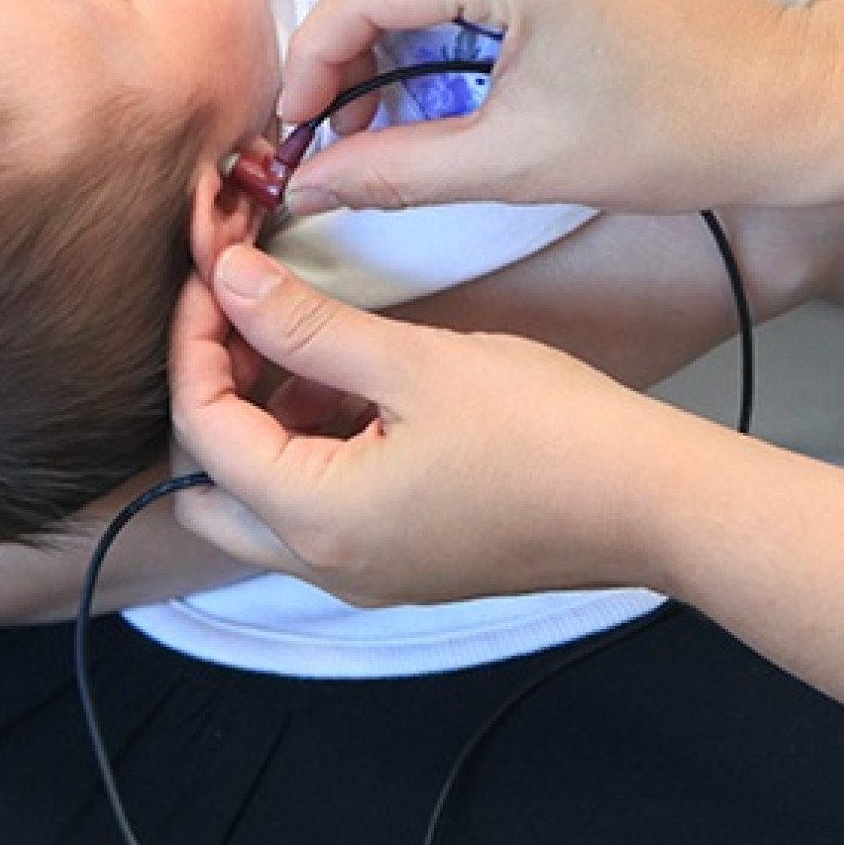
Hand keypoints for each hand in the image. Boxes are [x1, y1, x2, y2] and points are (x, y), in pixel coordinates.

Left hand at [168, 247, 660, 605]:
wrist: (648, 500)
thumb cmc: (548, 433)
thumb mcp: (414, 361)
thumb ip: (306, 324)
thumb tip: (227, 280)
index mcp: (316, 521)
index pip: (202, 428)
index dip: (195, 338)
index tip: (218, 271)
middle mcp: (326, 565)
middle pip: (209, 488)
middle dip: (213, 394)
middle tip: (245, 318)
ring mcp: (366, 572)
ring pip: (264, 500)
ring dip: (266, 419)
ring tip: (311, 340)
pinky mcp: (404, 560)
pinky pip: (322, 508)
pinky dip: (316, 445)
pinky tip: (360, 385)